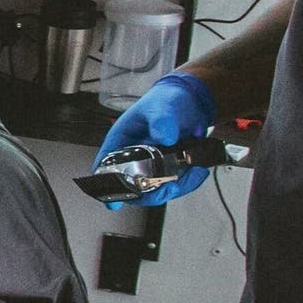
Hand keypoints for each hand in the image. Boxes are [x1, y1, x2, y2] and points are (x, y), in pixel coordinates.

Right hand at [94, 68, 220, 203]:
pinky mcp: (170, 168)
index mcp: (121, 141)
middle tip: (169, 187)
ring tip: (192, 174)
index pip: (105, 166)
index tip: (113, 202)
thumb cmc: (167, 100)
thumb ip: (161, 120)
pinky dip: (187, 183)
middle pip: (132, 186)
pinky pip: (175, 184)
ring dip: (174, 188)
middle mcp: (133, 157)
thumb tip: (163, 137)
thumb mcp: (160, 107)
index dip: (107, 186)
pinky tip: (198, 171)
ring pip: (155, 189)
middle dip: (151, 192)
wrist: (192, 101)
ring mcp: (152, 164)